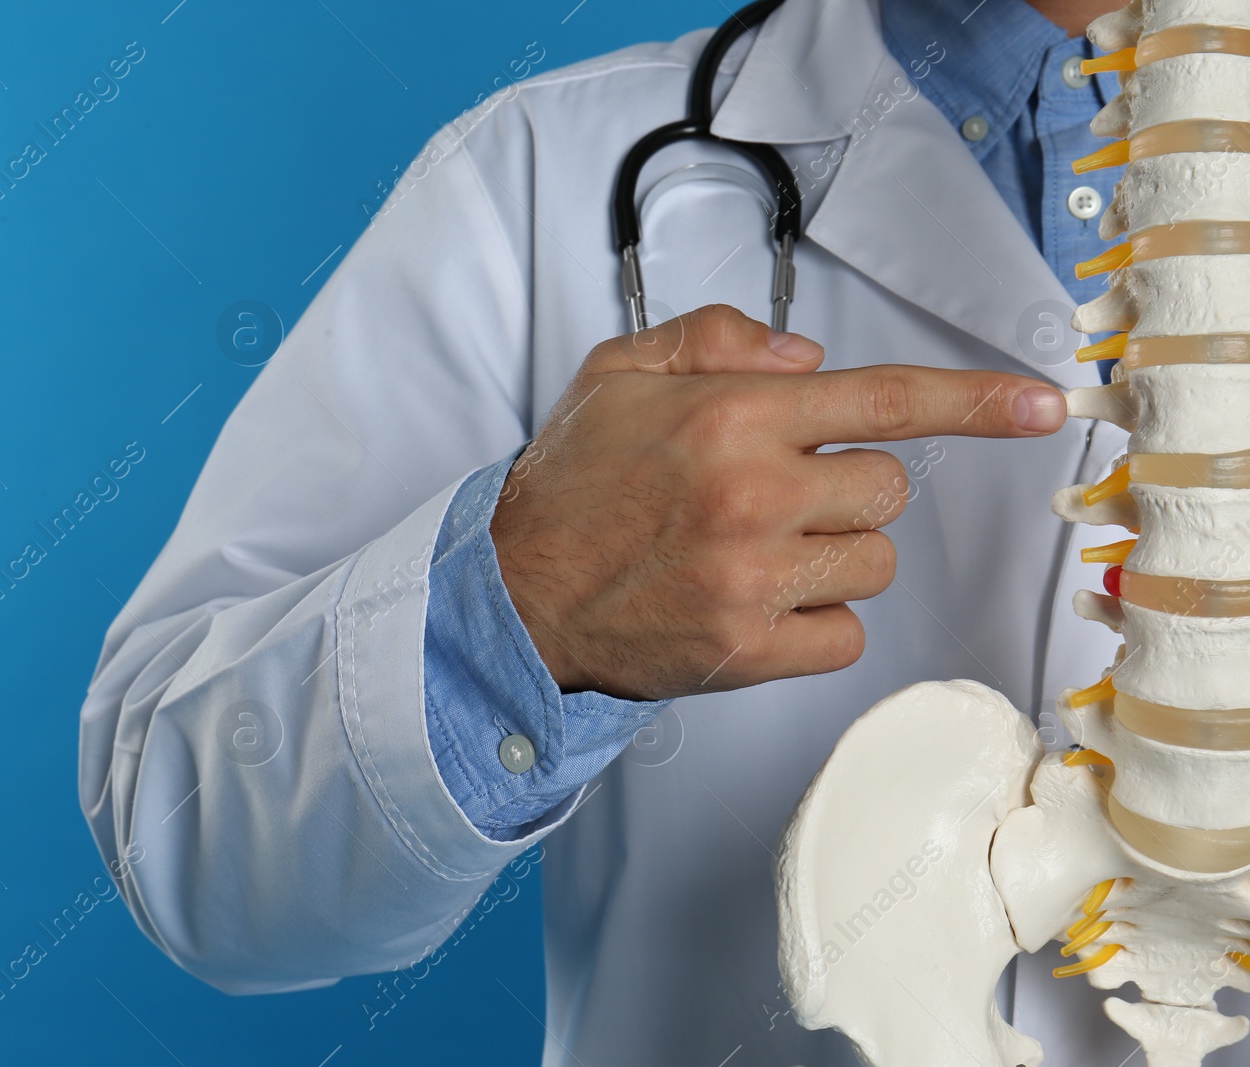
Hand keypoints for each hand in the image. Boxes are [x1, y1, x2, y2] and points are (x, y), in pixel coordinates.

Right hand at [488, 304, 1066, 700]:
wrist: (513, 592)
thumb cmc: (569, 485)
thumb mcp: (618, 372)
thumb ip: (717, 340)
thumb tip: (810, 360)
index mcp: (731, 416)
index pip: (885, 400)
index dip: (976, 401)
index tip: (1040, 406)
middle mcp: (753, 494)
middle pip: (888, 490)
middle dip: (845, 489)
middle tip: (772, 496)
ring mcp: (755, 579)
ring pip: (875, 564)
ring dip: (834, 556)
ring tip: (756, 552)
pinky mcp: (750, 650)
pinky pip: (845, 635)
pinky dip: (815, 622)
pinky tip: (756, 603)